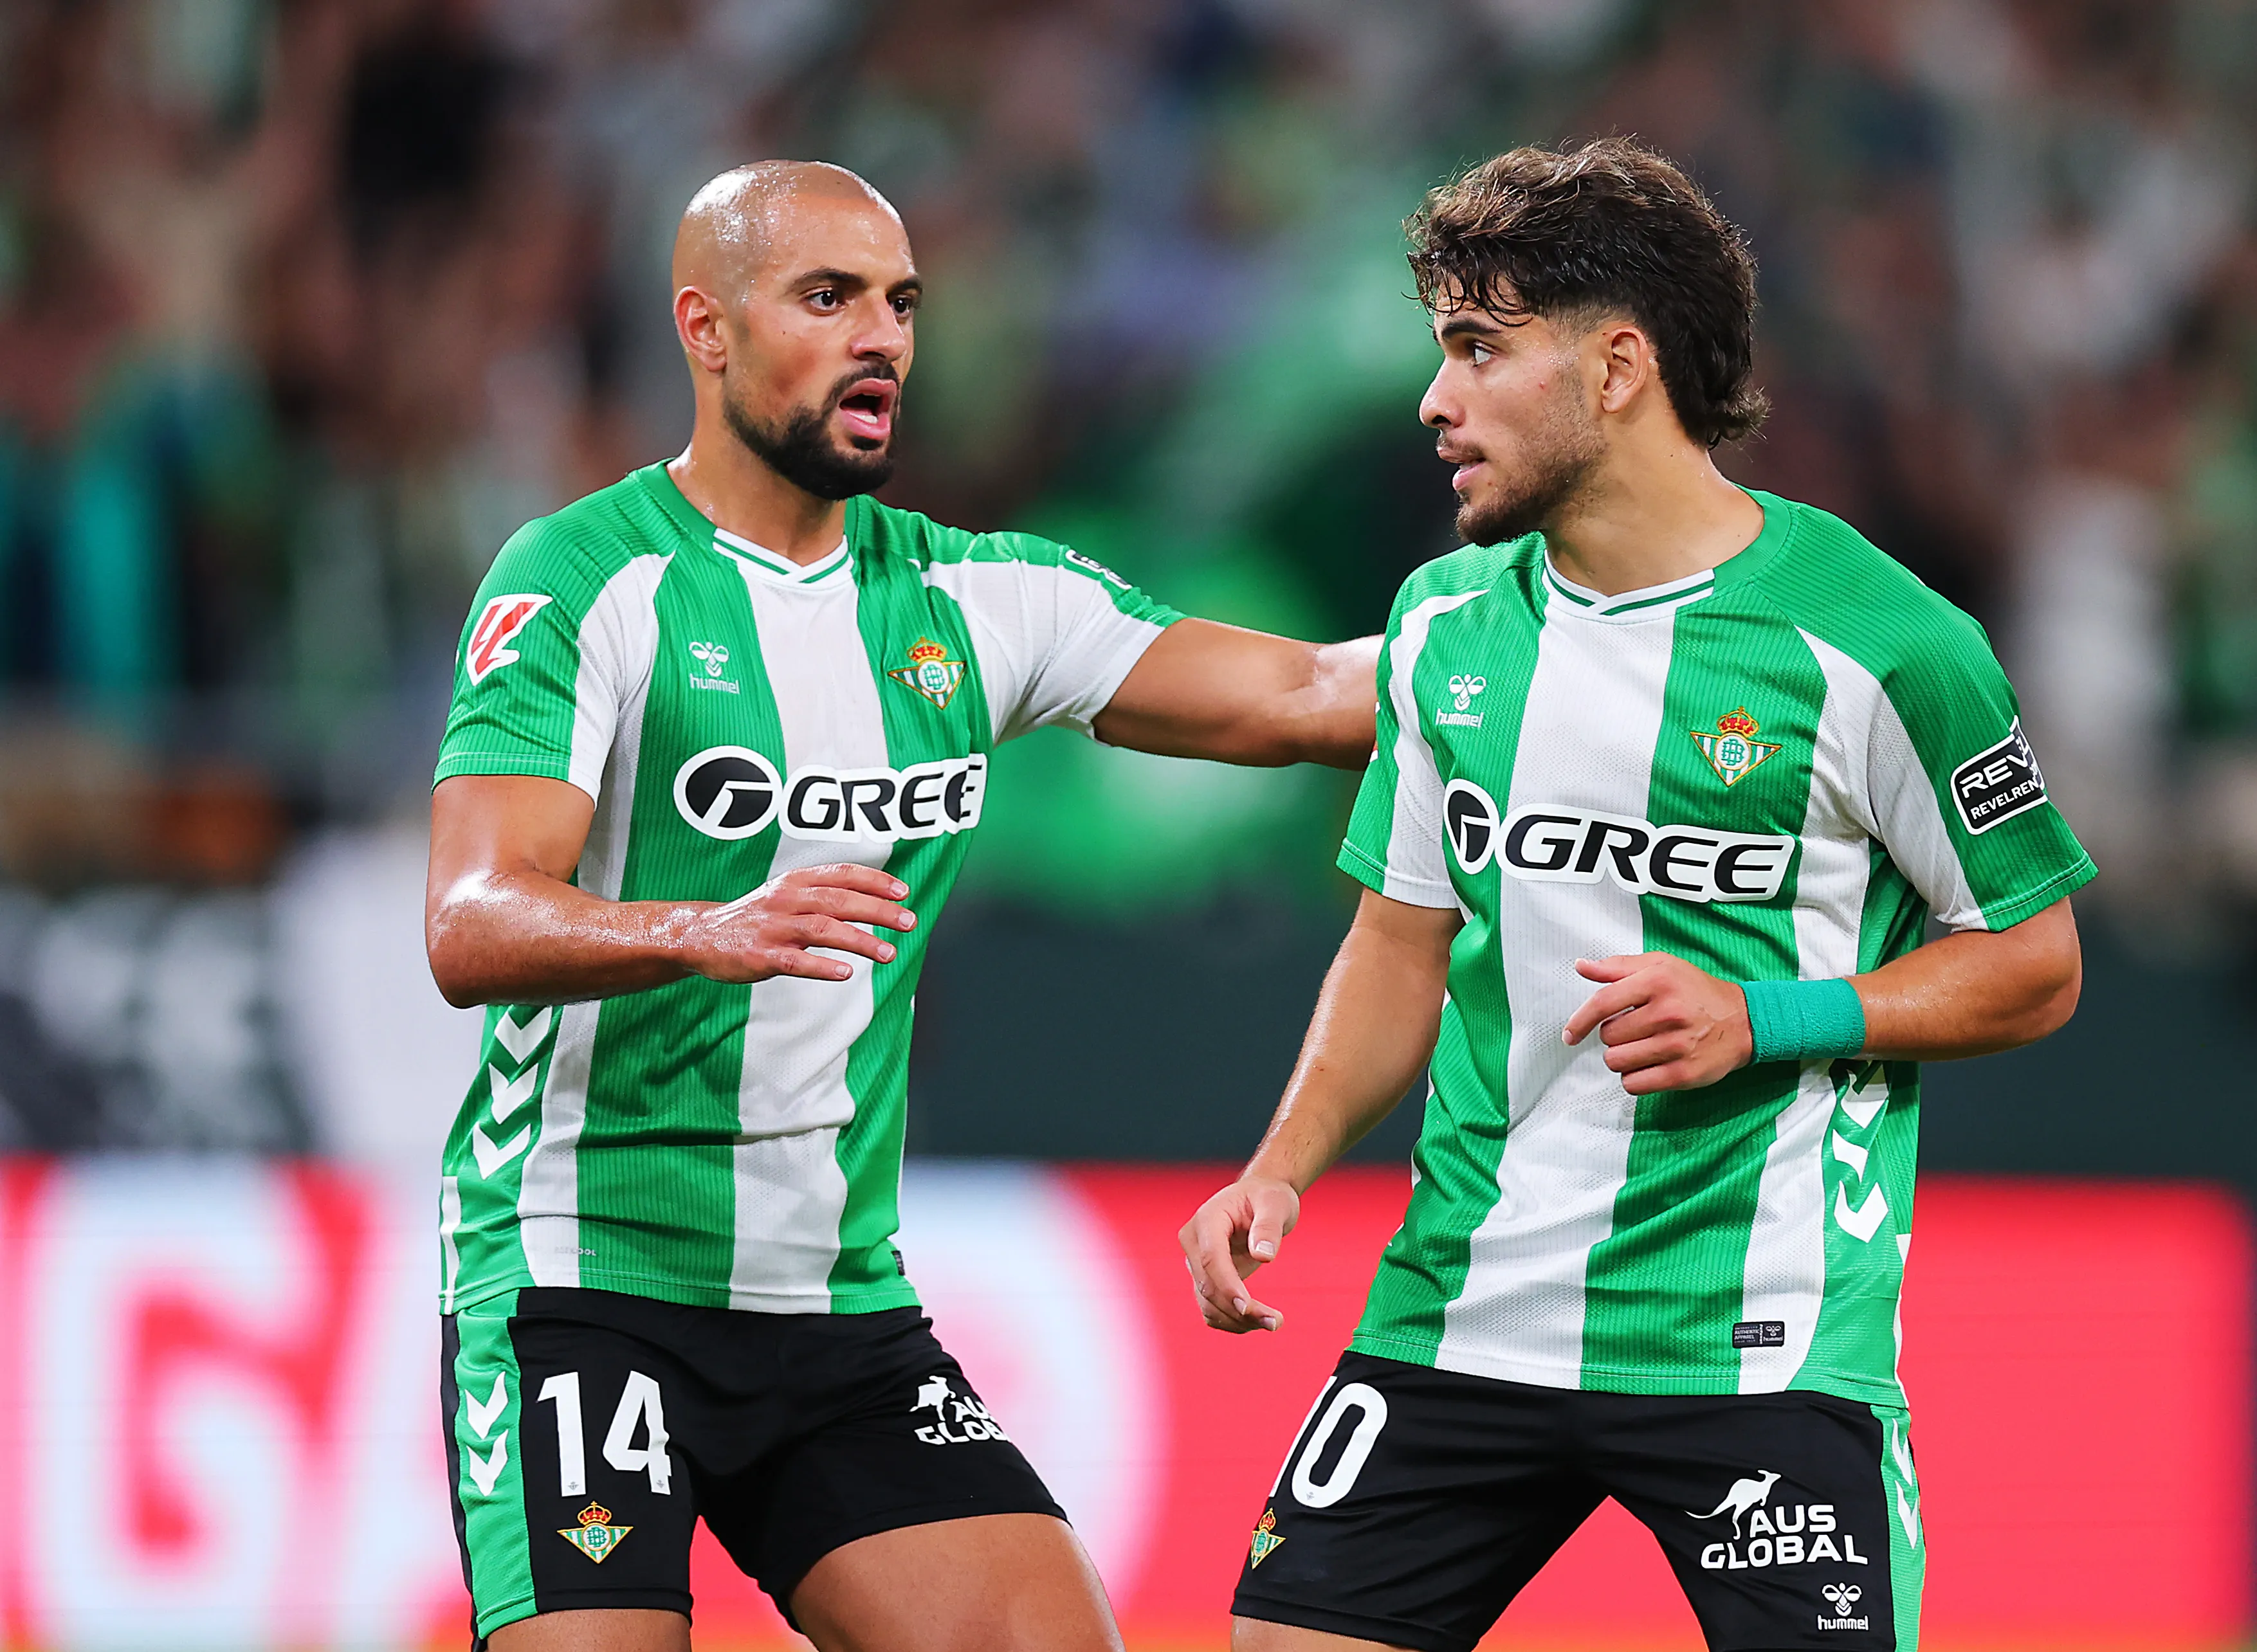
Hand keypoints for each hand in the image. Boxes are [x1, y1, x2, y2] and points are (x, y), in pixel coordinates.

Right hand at [681, 864, 915, 983]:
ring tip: (889, 952)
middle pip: (840, 900)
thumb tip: (876, 899)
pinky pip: (795, 962)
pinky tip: (845, 973)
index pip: (842, 874)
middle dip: (878, 910)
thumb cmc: (756, 916)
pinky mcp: (760, 956)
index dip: (875, 881)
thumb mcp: (787, 893)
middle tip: (909, 922)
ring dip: (859, 941)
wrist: (702, 935)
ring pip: (822, 930)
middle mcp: (786, 899)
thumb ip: (825, 893)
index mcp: (795, 881)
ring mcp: (773, 928)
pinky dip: (821, 967)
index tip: (903, 892)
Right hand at [1179, 1175, 1299, 1332]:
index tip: (1249, 1308)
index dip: (1227, 1286)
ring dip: (1237, 1321)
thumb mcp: (1275, 1203)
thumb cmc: (1268, 1197)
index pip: (1211, 1259)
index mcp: (1206, 1220)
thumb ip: (1269, 1227)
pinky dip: (1232, 1321)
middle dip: (1240, 1310)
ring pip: (1208, 1304)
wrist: (1259, 1199)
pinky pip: (1212, 1309)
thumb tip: (1263, 1256)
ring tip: (1274, 1323)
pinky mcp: (1205, 1279)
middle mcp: (1194, 1243)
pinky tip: (1259, 1321)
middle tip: (1276, 1322)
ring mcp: (1196, 1263)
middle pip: (1208, 1286)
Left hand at [1561, 952, 1751, 1094]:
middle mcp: (1667, 1012)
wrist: (1743, 1021)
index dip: (1579, 1021)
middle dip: (1615, 1036)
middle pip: (1608, 1037)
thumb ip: (1618, 967)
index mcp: (1657, 981)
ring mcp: (1676, 1046)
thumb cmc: (1696, 991)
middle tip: (1636, 1030)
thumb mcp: (1661, 966)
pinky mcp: (1683, 1074)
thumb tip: (1581, 966)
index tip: (1570, 1034)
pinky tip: (1649, 1066)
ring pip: (1617, 1062)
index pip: (1603, 1004)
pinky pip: (1634, 1084)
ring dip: (1623, 1058)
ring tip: (1643, 1047)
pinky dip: (1634, 1078)